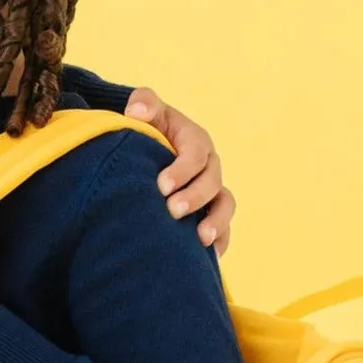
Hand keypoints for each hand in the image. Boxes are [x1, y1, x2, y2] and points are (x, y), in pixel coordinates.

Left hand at [125, 88, 235, 255]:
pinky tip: (207, 257)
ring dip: (216, 222)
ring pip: (224, 205)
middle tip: (172, 210)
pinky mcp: (209, 215)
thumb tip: (138, 109)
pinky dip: (219, 242)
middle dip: (195, 197)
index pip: (196, 154)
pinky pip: (224, 230)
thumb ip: (143, 104)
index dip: (183, 169)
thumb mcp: (145, 114)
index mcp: (194, 142)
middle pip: (212, 182)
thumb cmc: (145, 135)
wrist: (144, 159)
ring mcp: (211, 192)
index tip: (161, 186)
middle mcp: (208, 167)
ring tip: (200, 238)